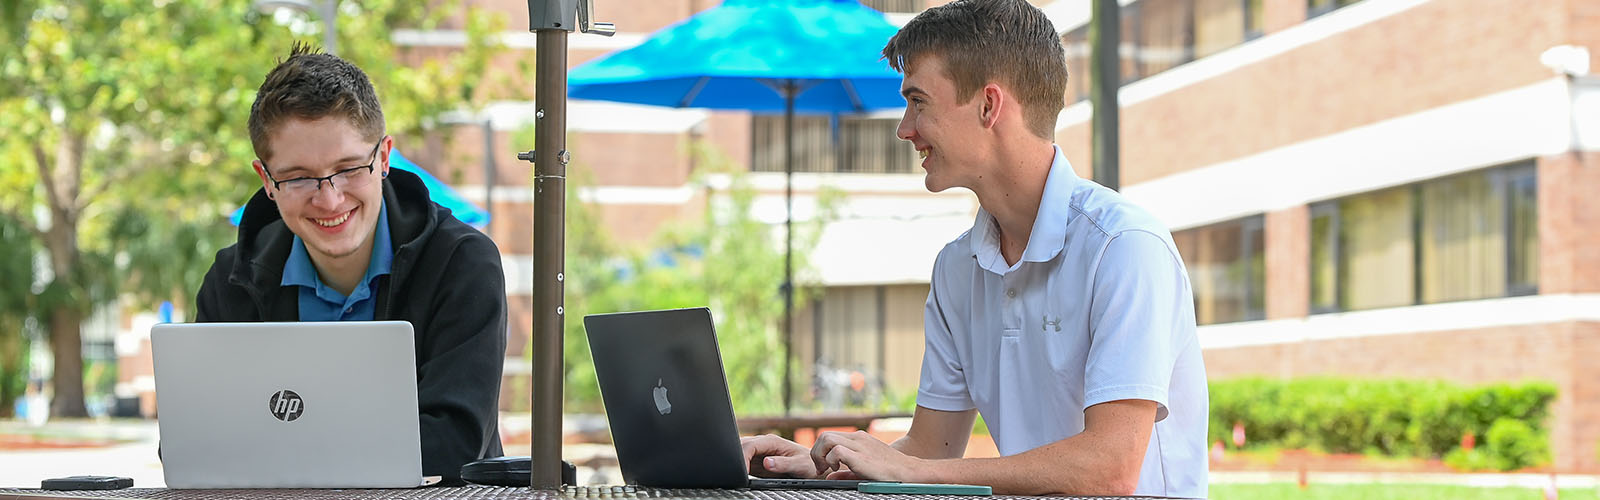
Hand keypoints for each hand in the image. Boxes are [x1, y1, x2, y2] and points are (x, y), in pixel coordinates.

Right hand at [742, 434, 824, 477]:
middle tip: (736, 475)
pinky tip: (741, 474)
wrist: (812, 466)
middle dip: (736, 459)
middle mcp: (764, 443)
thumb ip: (783, 464)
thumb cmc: (808, 464)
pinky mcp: (757, 459)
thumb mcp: (799, 465)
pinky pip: (744, 460)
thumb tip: (766, 462)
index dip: (742, 457)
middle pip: (742, 446)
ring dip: (736, 461)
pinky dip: (740, 466)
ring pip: (740, 451)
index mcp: (772, 441)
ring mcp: (759, 450)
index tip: (742, 471)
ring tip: (737, 475)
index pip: (750, 445)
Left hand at [811, 430, 928, 481]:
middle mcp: (858, 438)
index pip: (830, 436)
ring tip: (827, 469)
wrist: (909, 471)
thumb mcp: (864, 469)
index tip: (823, 467)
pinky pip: (836, 451)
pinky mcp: (861, 456)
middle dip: (816, 453)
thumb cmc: (890, 472)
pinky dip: (831, 460)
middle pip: (824, 435)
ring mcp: (860, 445)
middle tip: (821, 469)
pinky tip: (836, 469)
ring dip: (820, 455)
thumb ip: (846, 472)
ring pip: (827, 439)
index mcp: (859, 439)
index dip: (820, 451)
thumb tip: (829, 477)